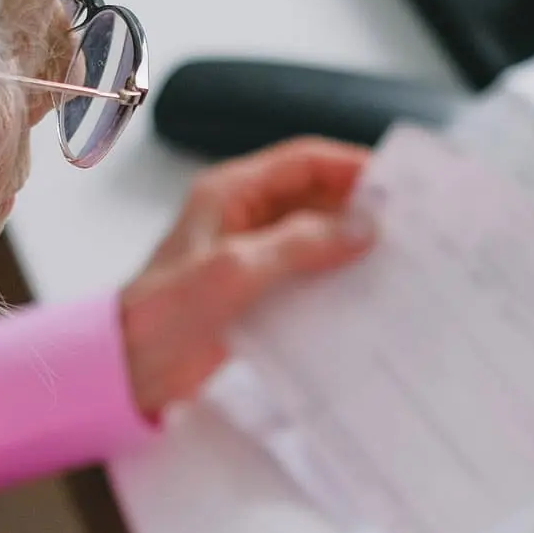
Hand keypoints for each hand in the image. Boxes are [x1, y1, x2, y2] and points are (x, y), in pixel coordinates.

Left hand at [119, 137, 375, 417]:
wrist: (126, 372)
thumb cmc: (162, 316)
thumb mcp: (236, 271)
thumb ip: (301, 244)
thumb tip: (362, 226)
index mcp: (230, 192)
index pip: (304, 160)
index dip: (351, 166)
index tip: (396, 186)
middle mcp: (242, 217)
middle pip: (315, 197)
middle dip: (358, 208)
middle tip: (407, 228)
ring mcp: (249, 255)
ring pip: (314, 236)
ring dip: (350, 246)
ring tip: (396, 262)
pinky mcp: (255, 293)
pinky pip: (306, 275)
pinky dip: (334, 280)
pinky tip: (362, 296)